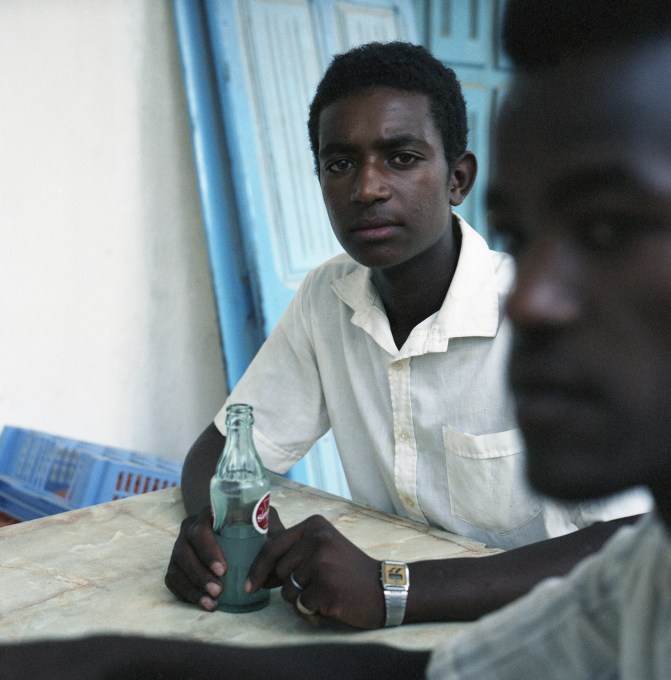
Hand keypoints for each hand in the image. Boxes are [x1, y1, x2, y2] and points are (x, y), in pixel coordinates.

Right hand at [164, 505, 284, 610]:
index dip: (208, 551)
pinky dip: (187, 594)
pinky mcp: (177, 564)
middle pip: (184, 551)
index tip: (223, 570)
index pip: (200, 530)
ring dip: (193, 587)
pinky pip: (174, 581)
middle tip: (219, 590)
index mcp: (207, 515)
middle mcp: (189, 528)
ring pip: (177, 567)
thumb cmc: (249, 523)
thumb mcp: (260, 521)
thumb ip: (269, 530)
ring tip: (213, 602)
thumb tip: (276, 552)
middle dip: (200, 574)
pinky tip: (204, 604)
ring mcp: (180, 547)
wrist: (234, 526)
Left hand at [246, 515, 383, 628]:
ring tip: (325, 593)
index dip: (257, 569)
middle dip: (289, 586)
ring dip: (301, 600)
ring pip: (288, 592)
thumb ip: (290, 539)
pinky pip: (302, 607)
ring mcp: (323, 563)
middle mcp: (318, 539)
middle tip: (314, 585)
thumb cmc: (345, 568)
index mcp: (313, 525)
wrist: (382, 588)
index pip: (272, 547)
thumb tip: (261, 523)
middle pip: (279, 573)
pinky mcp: (328, 588)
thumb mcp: (320, 544)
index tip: (250, 586)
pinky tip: (331, 604)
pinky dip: (312, 612)